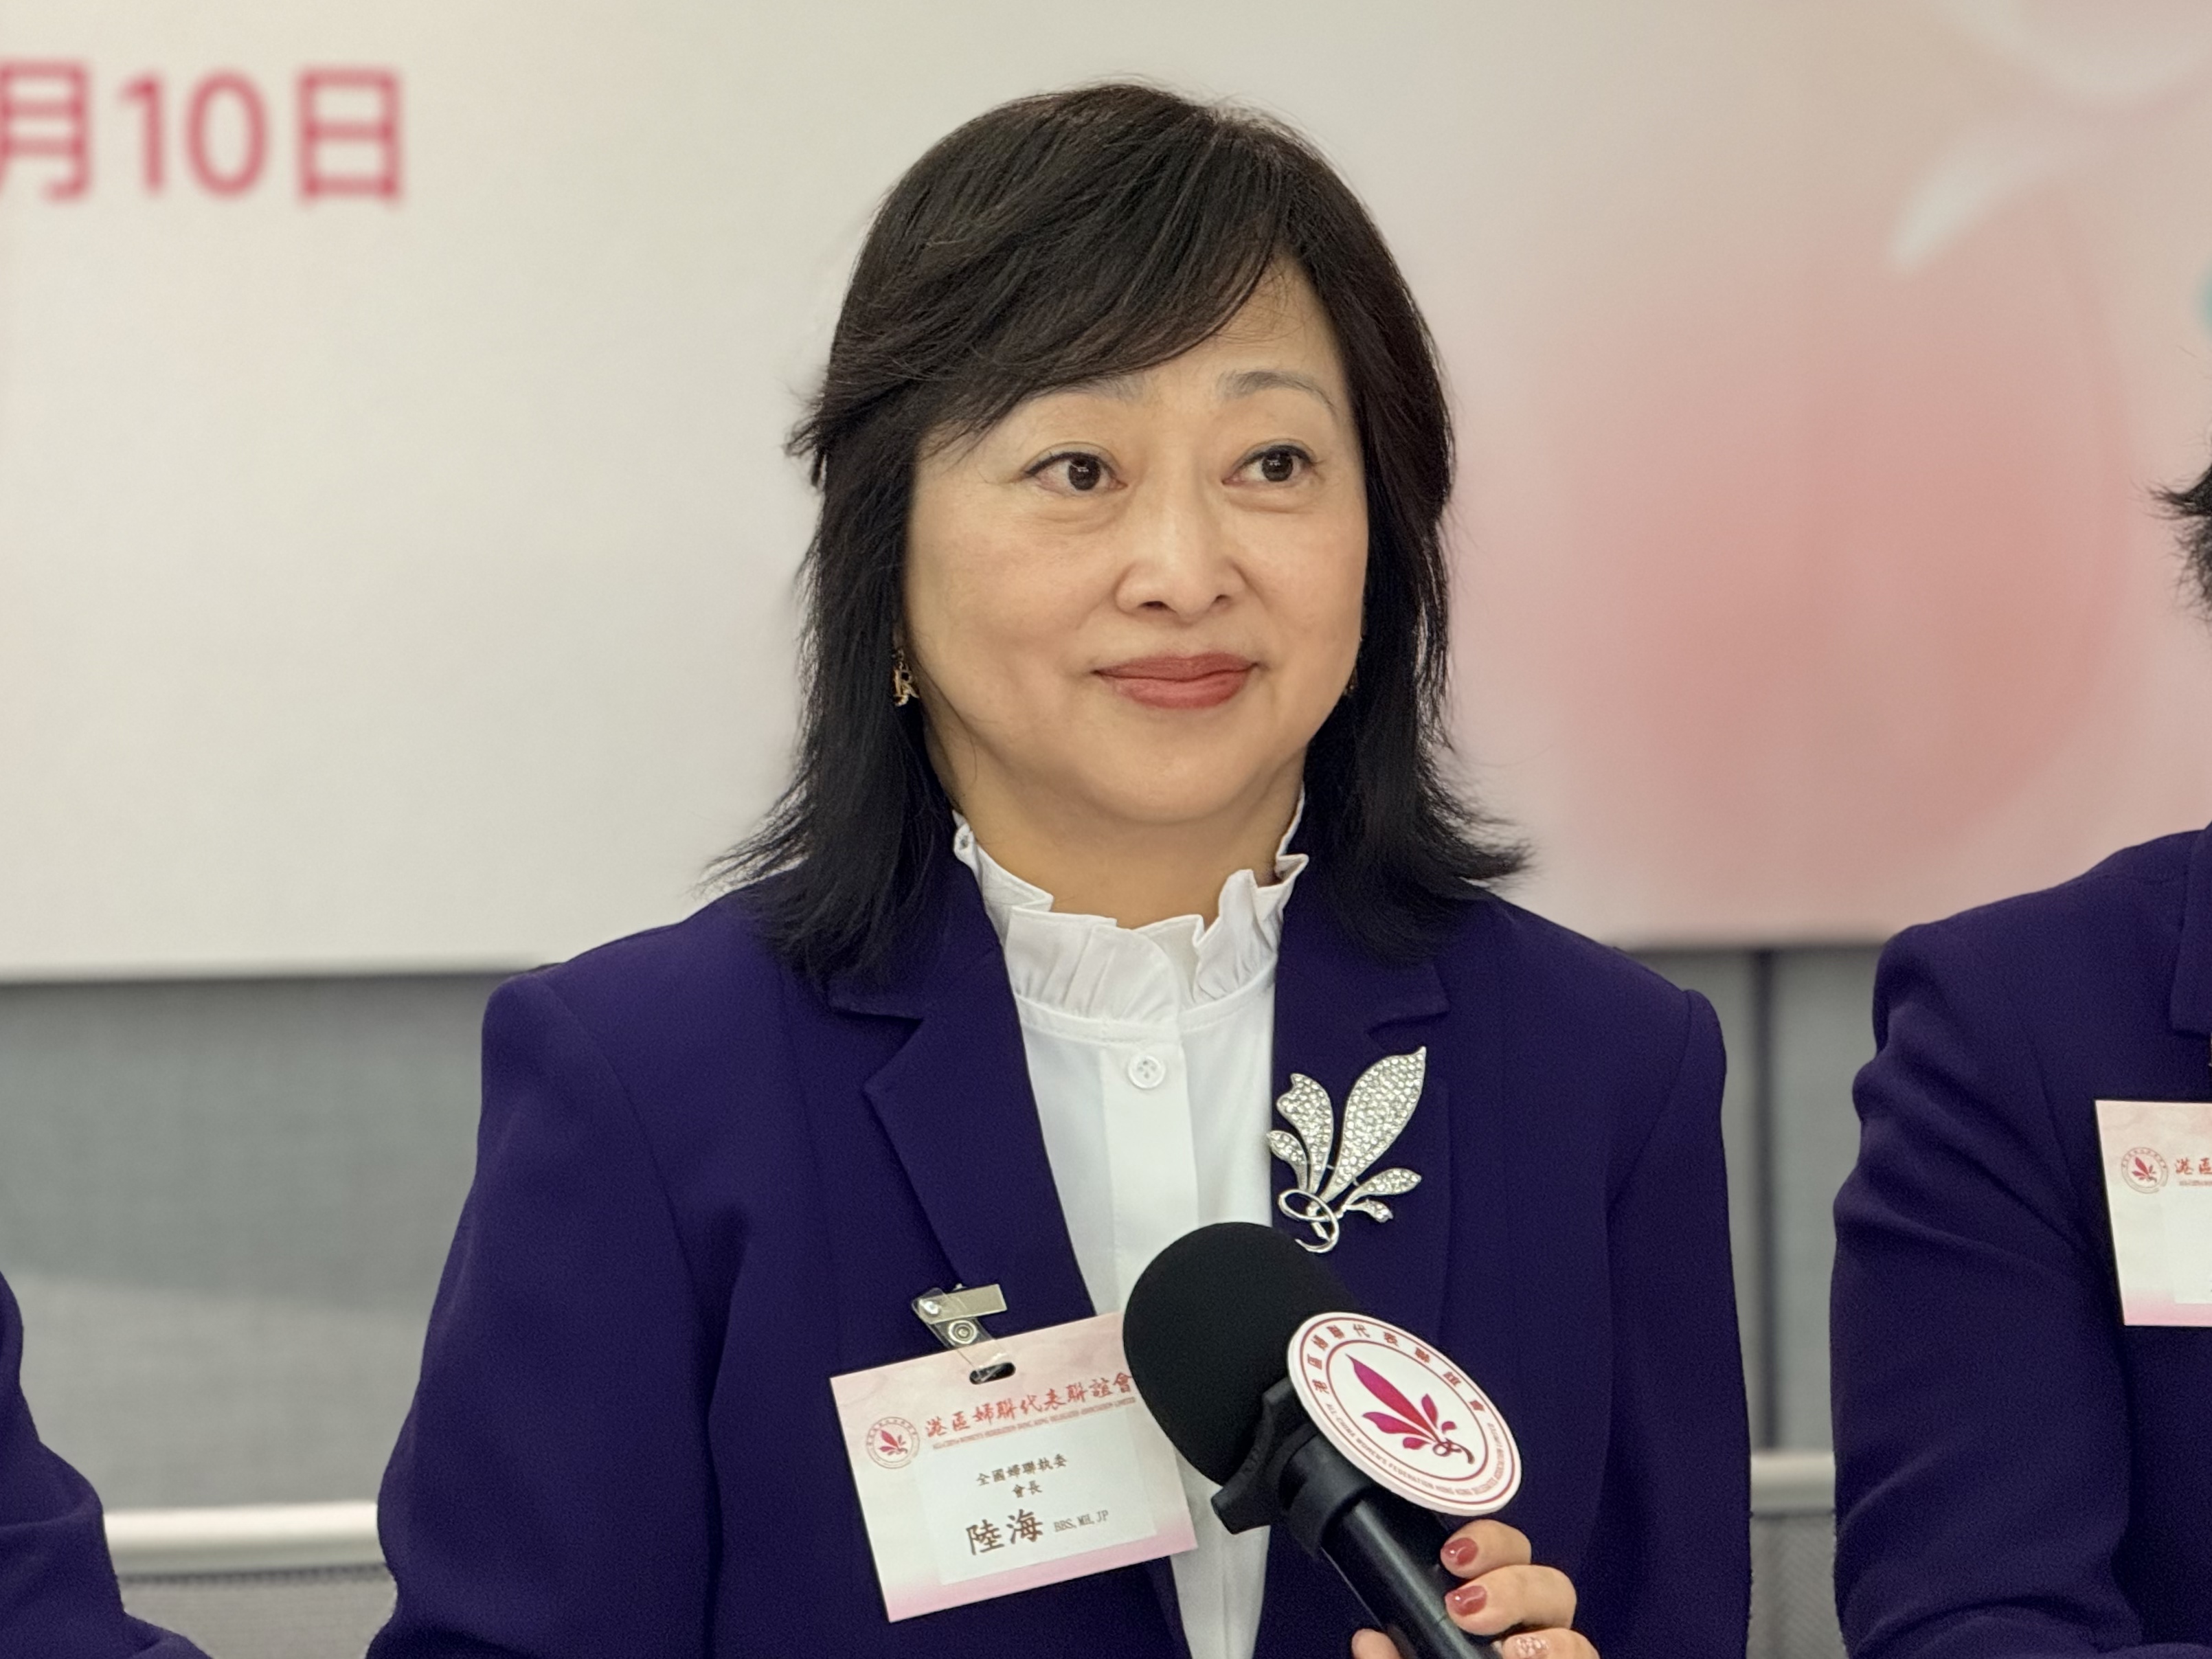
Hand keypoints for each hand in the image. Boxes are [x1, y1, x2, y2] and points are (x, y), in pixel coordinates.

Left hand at [1347, 1519, 1593, 1658]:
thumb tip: (1369, 1640)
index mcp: (1494, 1618)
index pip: (1509, 1556)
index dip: (1490, 1543)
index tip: (1452, 1556)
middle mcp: (1535, 1640)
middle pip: (1554, 1588)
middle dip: (1515, 1587)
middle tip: (1468, 1609)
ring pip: (1576, 1640)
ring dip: (1546, 1643)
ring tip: (1509, 1653)